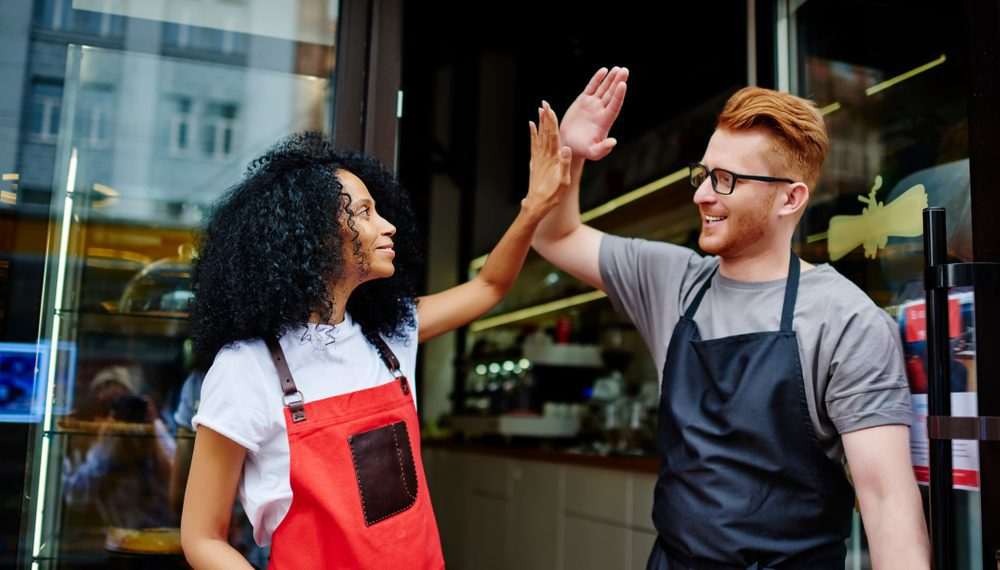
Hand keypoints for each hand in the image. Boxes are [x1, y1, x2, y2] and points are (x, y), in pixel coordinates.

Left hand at [524, 101, 570, 220]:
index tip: (550, 109)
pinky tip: (532, 127)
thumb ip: (564, 164)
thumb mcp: (563, 182)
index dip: (551, 121)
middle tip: (544, 103)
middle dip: (545, 118)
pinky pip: (533, 145)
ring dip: (540, 123)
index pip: (552, 136)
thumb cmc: (552, 196)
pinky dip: (533, 134)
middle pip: (545, 133)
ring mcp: (538, 159)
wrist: (536, 206)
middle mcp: (543, 156)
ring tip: (539, 110)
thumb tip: (565, 147)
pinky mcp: (534, 163)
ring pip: (539, 137)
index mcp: (552, 159)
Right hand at [560, 66, 627, 160]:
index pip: (614, 105)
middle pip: (611, 94)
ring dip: (610, 78)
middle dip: (618, 82)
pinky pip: (591, 87)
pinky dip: (597, 79)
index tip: (623, 84)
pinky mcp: (583, 101)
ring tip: (618, 69)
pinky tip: (603, 71)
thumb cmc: (582, 150)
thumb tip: (613, 142)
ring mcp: (592, 105)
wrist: (569, 145)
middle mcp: (601, 111)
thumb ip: (603, 148)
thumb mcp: (593, 152)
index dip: (619, 95)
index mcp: (605, 121)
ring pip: (604, 88)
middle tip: (624, 70)